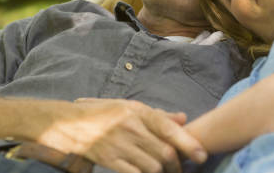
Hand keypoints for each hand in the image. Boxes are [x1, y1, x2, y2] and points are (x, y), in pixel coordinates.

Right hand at [36, 98, 206, 172]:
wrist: (72, 124)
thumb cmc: (104, 113)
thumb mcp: (131, 107)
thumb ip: (159, 115)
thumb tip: (183, 119)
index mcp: (137, 111)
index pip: (167, 128)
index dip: (187, 143)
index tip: (201, 155)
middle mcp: (130, 127)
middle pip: (163, 152)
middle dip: (177, 165)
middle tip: (181, 170)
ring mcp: (120, 145)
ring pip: (152, 166)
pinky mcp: (110, 161)